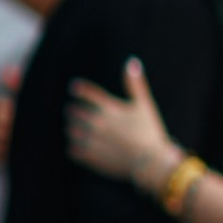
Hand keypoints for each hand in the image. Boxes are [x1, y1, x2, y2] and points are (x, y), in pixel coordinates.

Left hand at [66, 56, 181, 190]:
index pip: (86, 93)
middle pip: (74, 112)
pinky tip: (79, 146)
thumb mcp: (144, 104)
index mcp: (108, 108)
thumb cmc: (149, 130)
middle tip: (73, 111)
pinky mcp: (91, 157)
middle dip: (73, 110)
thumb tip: (132, 61)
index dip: (79, 89)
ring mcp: (92, 141)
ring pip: (71, 131)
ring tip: (75, 129)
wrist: (150, 162)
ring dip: (72, 128)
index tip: (74, 87)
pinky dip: (74, 147)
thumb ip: (135, 83)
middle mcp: (96, 123)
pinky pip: (73, 150)